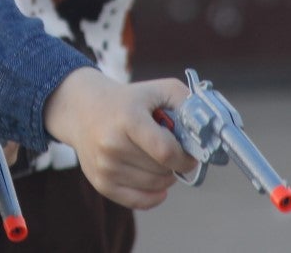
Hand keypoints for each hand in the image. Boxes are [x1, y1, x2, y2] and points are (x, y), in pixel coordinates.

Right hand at [43, 68, 195, 209]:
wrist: (82, 109)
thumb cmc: (127, 100)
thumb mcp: (157, 89)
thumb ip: (187, 102)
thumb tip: (208, 128)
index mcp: (128, 118)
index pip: (166, 152)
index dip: (186, 157)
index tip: (190, 153)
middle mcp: (112, 144)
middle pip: (162, 170)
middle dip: (176, 164)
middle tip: (173, 151)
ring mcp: (105, 166)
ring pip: (155, 185)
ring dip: (166, 176)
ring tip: (159, 159)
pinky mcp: (101, 183)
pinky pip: (139, 201)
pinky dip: (155, 194)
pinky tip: (158, 181)